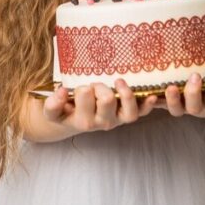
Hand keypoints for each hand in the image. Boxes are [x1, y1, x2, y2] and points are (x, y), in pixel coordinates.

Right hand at [42, 79, 158, 132]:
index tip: (78, 89)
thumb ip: (52, 104)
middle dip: (99, 86)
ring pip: (129, 111)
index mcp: (83, 121)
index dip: (83, 89)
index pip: (85, 98)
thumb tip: (62, 91)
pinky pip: (141, 113)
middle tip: (93, 85)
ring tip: (117, 82)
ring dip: (124, 93)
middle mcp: (102, 123)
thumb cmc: (64, 111)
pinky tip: (152, 96)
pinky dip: (148, 105)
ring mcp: (117, 120)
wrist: (72, 121)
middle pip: (106, 99)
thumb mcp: (53, 111)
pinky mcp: (128, 116)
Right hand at [161, 71, 204, 118]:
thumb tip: (143, 72)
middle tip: (195, 76)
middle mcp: (201, 107)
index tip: (169, 88)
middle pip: (194, 108)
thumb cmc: (196, 83)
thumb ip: (163, 80)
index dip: (172, 101)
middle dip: (193, 93)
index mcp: (185, 104)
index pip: (175, 108)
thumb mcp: (179, 83)